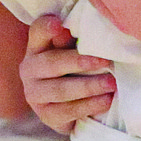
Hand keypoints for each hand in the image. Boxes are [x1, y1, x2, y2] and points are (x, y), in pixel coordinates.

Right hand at [19, 14, 115, 132]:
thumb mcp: (74, 48)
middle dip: (79, 62)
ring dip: (89, 86)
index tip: (58, 24)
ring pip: (61, 90)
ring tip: (111, 83)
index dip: (46, 27)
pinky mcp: (46, 115)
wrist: (70, 102)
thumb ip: (75, 39)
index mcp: (37, 46)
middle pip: (51, 63)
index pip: (37, 32)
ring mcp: (34, 94)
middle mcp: (29, 69)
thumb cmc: (75, 66)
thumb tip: (80, 31)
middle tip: (105, 61)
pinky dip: (90, 105)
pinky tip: (106, 100)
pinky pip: (68, 111)